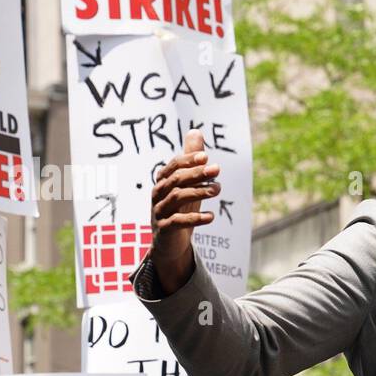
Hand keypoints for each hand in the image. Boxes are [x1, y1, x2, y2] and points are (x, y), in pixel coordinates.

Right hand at [150, 129, 219, 294]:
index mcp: (163, 182)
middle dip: (196, 174)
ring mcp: (160, 213)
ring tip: (217, 190)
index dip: (188, 161)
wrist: (169, 244)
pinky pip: (178, 222)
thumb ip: (191, 160)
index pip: (173, 167)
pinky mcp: (165, 230)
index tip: (206, 157)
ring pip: (177, 199)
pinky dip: (195, 219)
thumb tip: (196, 131)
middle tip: (217, 170)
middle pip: (176, 181)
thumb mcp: (187, 184)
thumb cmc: (180, 209)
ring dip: (198, 192)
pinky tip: (211, 217)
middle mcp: (158, 195)